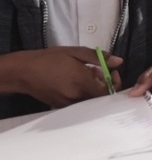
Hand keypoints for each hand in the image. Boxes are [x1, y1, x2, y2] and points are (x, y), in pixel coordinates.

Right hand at [1, 47, 121, 107]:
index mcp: (81, 82)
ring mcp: (67, 103)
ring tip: (85, 74)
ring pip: (89, 100)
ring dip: (93, 88)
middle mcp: (76, 96)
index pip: (107, 91)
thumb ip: (99, 58)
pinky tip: (76, 82)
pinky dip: (82, 93)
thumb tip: (119, 61)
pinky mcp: (60, 106)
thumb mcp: (75, 52)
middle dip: (104, 84)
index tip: (113, 72)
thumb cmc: (50, 59)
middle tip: (98, 71)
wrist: (24, 72)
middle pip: (99, 96)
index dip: (114, 82)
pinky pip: (78, 102)